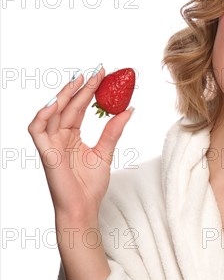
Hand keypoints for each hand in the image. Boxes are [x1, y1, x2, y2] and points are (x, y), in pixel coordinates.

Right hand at [28, 66, 133, 222]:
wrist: (84, 208)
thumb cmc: (91, 186)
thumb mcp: (105, 152)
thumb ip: (113, 130)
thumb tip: (129, 109)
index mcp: (71, 136)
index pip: (78, 107)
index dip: (88, 90)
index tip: (102, 74)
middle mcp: (59, 137)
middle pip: (67, 106)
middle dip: (80, 87)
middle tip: (96, 71)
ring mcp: (51, 144)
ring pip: (52, 113)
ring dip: (65, 95)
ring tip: (80, 81)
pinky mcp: (46, 153)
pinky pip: (37, 130)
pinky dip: (43, 115)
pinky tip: (57, 103)